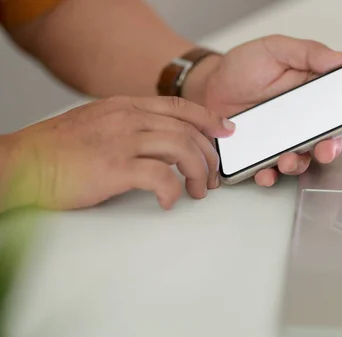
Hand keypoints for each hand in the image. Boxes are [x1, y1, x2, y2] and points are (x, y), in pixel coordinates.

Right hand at [0, 96, 234, 211]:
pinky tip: (169, 201)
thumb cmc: (57, 150)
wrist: (22, 163)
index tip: (225, 131)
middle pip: (186, 130)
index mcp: (125, 107)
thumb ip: (129, 126)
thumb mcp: (98, 124)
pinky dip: (172, 191)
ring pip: (180, 149)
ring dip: (197, 172)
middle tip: (212, 177)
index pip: (178, 107)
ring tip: (197, 191)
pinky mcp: (114, 168)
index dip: (207, 118)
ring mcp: (121, 141)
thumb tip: (161, 140)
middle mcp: (127, 119)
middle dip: (208, 156)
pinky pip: (160, 177)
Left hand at [183, 35, 341, 186]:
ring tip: (286, 158)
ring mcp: (287, 137)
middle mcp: (305, 118)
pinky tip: (265, 170)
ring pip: (306, 158)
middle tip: (327, 147)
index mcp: (313, 91)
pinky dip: (271, 175)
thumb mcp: (274, 50)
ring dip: (301, 163)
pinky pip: (275, 171)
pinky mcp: (266, 154)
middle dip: (334, 146)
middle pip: (333, 136)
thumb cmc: (241, 69)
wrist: (207, 90)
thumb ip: (308, 53)